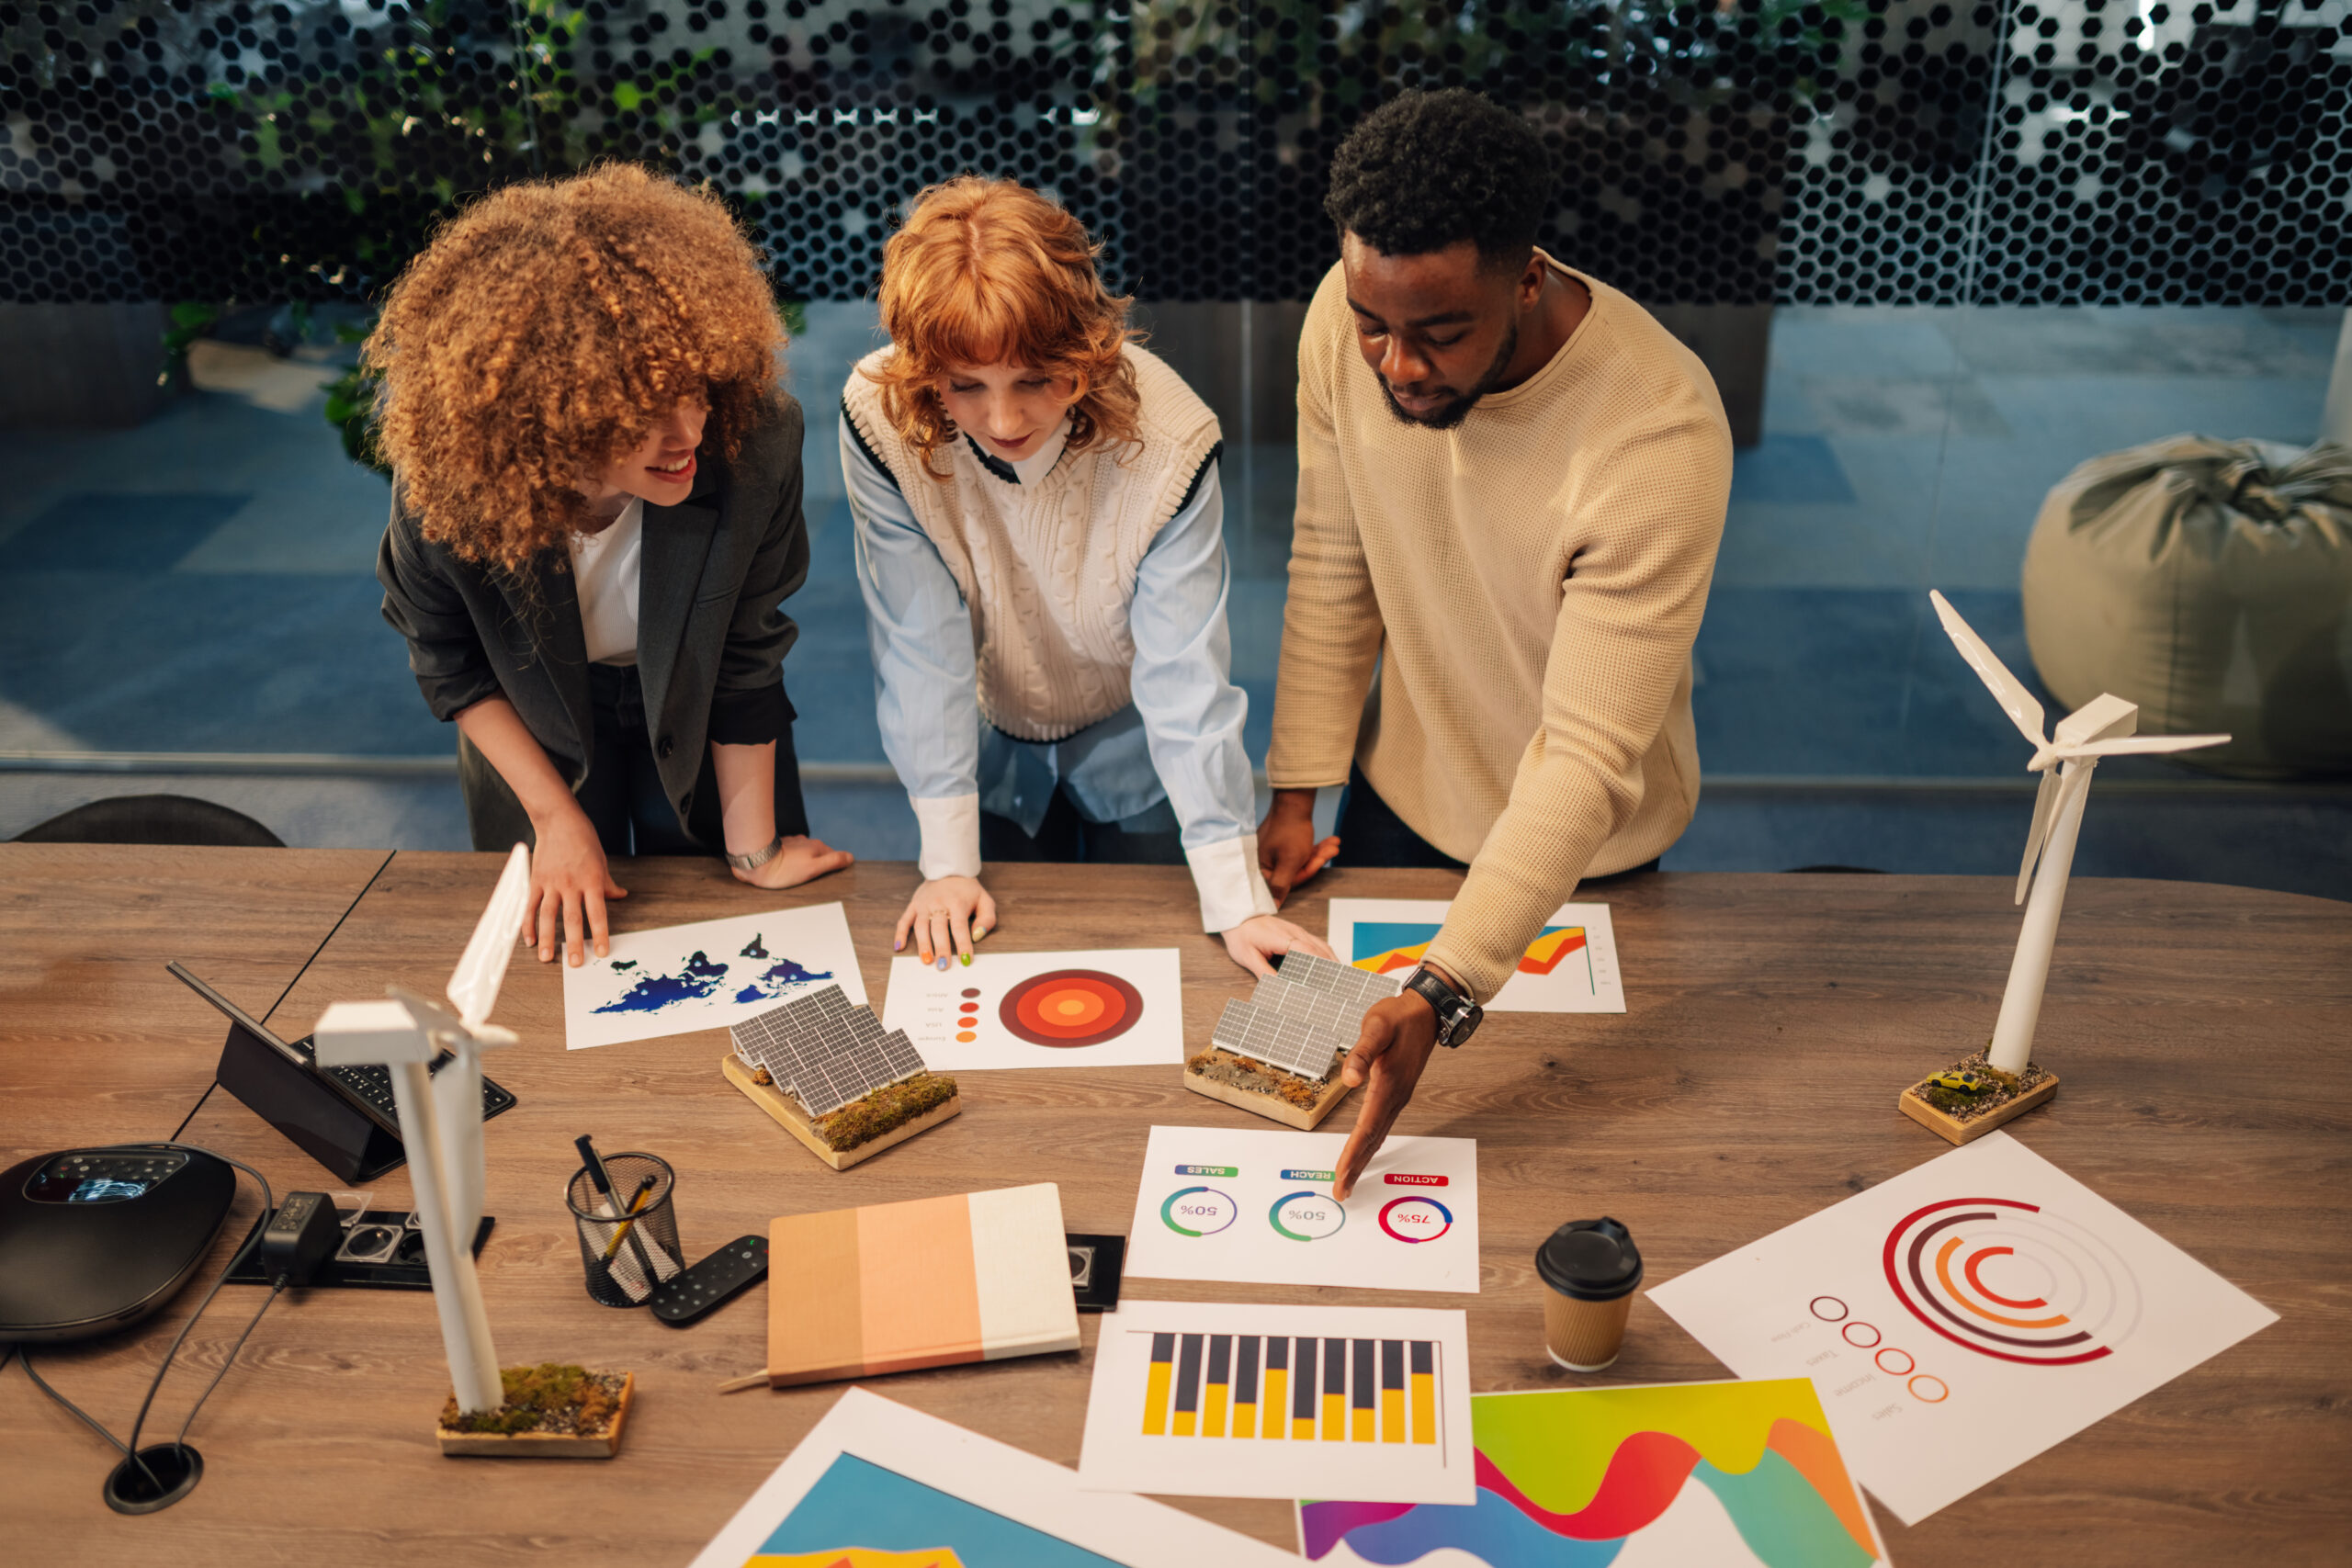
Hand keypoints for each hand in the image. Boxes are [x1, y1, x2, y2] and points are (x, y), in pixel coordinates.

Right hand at [524, 807, 626, 965]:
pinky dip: (528, 924)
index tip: (601, 952)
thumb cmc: (584, 840)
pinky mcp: (536, 880)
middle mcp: (571, 884)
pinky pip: (530, 906)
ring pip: (547, 916)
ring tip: (547, 958)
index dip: (599, 934)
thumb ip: (608, 884)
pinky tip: (530, 940)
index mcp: (592, 881)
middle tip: (575, 963)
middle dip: (573, 943)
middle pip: (572, 919)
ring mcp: (551, 883)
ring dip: (547, 939)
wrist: (559, 820)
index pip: (597, 913)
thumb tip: (621, 896)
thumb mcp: (602, 861)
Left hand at [729, 834, 853, 889]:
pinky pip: (790, 854)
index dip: (833, 866)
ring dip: (803, 861)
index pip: (833, 855)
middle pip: (818, 853)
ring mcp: (791, 843)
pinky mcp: (778, 846)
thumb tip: (850, 857)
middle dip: (817, 864)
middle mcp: (805, 841)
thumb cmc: (785, 869)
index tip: (828, 876)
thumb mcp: (813, 869)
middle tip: (811, 878)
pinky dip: (790, 860)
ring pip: (803, 853)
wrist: (757, 861)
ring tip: (797, 874)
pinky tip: (784, 868)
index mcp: (816, 846)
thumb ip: (833, 862)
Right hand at [893, 875, 996, 968]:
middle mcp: (939, 903)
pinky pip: (904, 920)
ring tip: (926, 960)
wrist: (949, 869)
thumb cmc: (968, 891)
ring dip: (922, 944)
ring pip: (920, 926)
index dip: (963, 944)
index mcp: (957, 903)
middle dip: (941, 948)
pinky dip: (900, 933)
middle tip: (943, 966)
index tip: (965, 960)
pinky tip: (899, 947)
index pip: (960, 927)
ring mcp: (924, 904)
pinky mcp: (914, 904)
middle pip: (939, 928)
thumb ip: (986, 919)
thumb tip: (977, 936)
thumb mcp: (985, 900)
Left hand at [1220, 914, 1336, 978]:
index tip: (1328, 984)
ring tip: (1341, 980)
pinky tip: (1332, 966)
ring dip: (1332, 963)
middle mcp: (1295, 933)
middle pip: (1320, 951)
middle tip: (1339, 987)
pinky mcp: (1299, 933)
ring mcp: (1299, 931)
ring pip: (1322, 947)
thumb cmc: (1242, 935)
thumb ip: (1264, 973)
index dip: (1320, 968)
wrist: (1238, 915)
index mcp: (1283, 938)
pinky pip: (1318, 944)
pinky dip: (1328, 956)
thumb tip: (1279, 988)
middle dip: (1331, 969)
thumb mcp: (1248, 957)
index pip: (1308, 953)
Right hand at [1257, 788, 1339, 905]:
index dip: (1305, 873)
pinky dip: (1315, 847)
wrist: (1294, 801)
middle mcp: (1265, 859)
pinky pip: (1300, 850)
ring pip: (1300, 858)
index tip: (1318, 864)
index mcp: (1262, 866)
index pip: (1286, 881)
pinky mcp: (1283, 842)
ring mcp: (1274, 850)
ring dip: (1319, 852)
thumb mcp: (1289, 862)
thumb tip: (1274, 906)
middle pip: (1295, 869)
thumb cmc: (1290, 832)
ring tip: (1334, 843)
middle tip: (1332, 850)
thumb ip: (1282, 885)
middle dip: (1316, 860)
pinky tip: (1330, 841)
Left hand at [1331, 989, 1438, 1200]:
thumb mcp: (1376, 1027)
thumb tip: (1350, 1078)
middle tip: (1342, 1192)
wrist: (1427, 1011)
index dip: (1352, 1154)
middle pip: (1373, 1140)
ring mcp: (1398, 1096)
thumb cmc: (1400, 1016)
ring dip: (1363, 1159)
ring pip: (1378, 1135)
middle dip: (1356, 1167)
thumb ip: (1362, 1053)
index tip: (1341, 1175)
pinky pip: (1382, 1125)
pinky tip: (1364, 1151)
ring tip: (1349, 1180)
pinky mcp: (1397, 1092)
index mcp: (1388, 1083)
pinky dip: (1371, 1143)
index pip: (1366, 1128)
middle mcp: (1395, 1096)